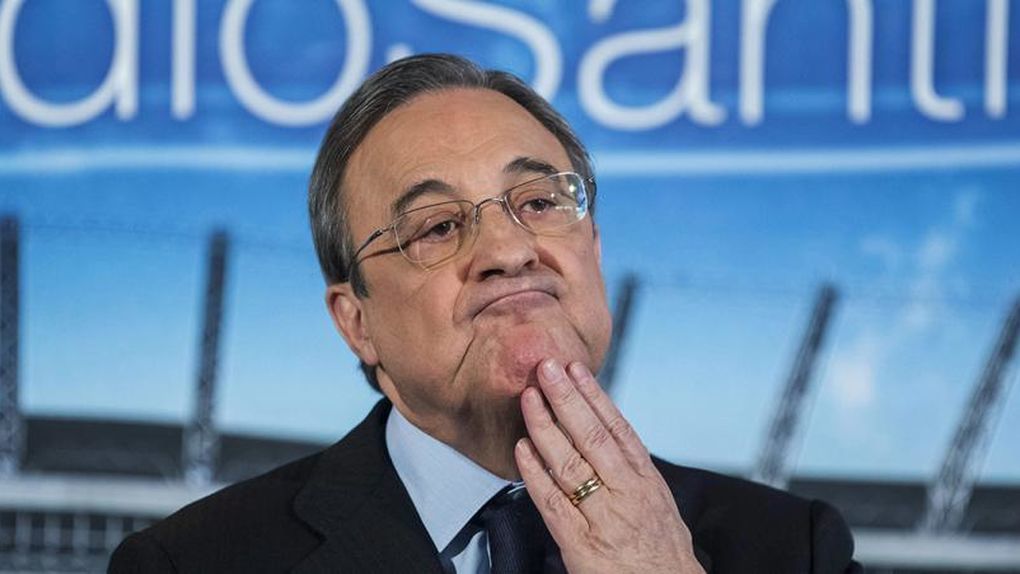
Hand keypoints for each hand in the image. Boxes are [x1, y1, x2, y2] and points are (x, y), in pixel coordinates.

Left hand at [515, 359, 703, 573]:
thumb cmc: (660, 551)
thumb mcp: (656, 501)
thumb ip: (630, 469)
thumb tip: (607, 433)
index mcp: (645, 479)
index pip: (618, 427)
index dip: (595, 395)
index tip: (576, 369)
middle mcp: (626, 492)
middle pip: (592, 436)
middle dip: (566, 398)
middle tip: (546, 368)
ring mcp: (603, 516)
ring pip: (569, 463)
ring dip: (545, 426)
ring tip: (529, 398)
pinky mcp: (580, 542)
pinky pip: (552, 501)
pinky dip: (535, 472)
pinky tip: (521, 449)